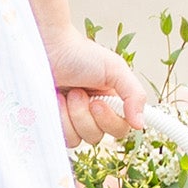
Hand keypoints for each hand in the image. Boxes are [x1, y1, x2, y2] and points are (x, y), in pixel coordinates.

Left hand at [43, 29, 147, 148]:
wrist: (47, 47)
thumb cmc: (78, 53)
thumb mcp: (115, 69)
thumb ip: (134, 95)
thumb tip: (140, 124)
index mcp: (110, 102)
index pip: (119, 129)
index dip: (110, 121)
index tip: (98, 103)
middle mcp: (90, 114)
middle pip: (96, 137)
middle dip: (86, 114)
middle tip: (79, 92)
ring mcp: (69, 119)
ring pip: (77, 139)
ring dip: (72, 115)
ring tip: (67, 93)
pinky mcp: (52, 122)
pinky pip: (59, 137)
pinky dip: (58, 117)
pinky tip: (55, 99)